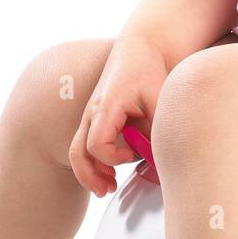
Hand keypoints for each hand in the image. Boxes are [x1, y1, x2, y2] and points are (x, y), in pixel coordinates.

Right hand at [68, 36, 169, 197]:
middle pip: (78, 153)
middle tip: (108, 190)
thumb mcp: (158, 98)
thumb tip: (160, 162)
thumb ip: (158, 130)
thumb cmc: (147, 70)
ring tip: (106, 188)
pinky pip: (85, 145)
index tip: (134, 154)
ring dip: (89, 172)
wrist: (139, 48)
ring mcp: (91, 117)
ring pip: (77, 152)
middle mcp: (92, 114)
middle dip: (91, 175)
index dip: (114, 157)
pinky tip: (110, 173)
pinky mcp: (96, 119)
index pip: (97, 145)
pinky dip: (94, 162)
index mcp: (105, 107)